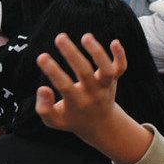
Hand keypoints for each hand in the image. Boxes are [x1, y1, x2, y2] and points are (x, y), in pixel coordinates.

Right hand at [34, 33, 151, 163]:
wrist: (102, 126)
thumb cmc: (73, 119)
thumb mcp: (54, 121)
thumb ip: (44, 108)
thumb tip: (42, 89)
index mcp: (77, 103)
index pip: (65, 86)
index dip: (53, 71)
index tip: (41, 56)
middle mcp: (93, 94)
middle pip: (85, 73)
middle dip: (72, 54)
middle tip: (59, 37)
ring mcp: (105, 86)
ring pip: (106, 70)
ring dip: (98, 53)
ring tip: (86, 36)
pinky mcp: (114, 80)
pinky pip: (121, 67)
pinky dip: (121, 55)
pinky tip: (115, 41)